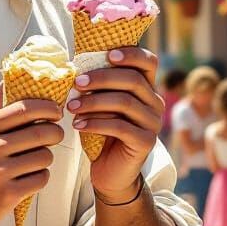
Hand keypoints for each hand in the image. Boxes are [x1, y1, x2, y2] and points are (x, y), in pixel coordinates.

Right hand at [0, 85, 63, 225]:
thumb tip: (7, 82)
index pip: (25, 109)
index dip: (48, 108)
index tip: (55, 111)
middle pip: (42, 133)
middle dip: (54, 133)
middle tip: (53, 136)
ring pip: (45, 157)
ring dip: (44, 159)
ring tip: (33, 162)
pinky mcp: (7, 195)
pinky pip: (41, 179)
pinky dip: (39, 178)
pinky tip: (27, 178)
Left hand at [66, 47, 163, 198]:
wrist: (110, 171)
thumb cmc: (101, 131)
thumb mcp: (100, 104)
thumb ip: (97, 85)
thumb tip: (75, 65)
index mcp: (146, 88)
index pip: (148, 62)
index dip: (131, 54)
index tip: (108, 53)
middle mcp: (155, 103)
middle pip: (132, 80)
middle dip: (102, 78)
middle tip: (77, 82)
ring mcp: (153, 123)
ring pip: (124, 102)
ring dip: (94, 102)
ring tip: (71, 106)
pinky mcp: (146, 142)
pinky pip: (120, 127)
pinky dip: (95, 123)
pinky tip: (78, 125)